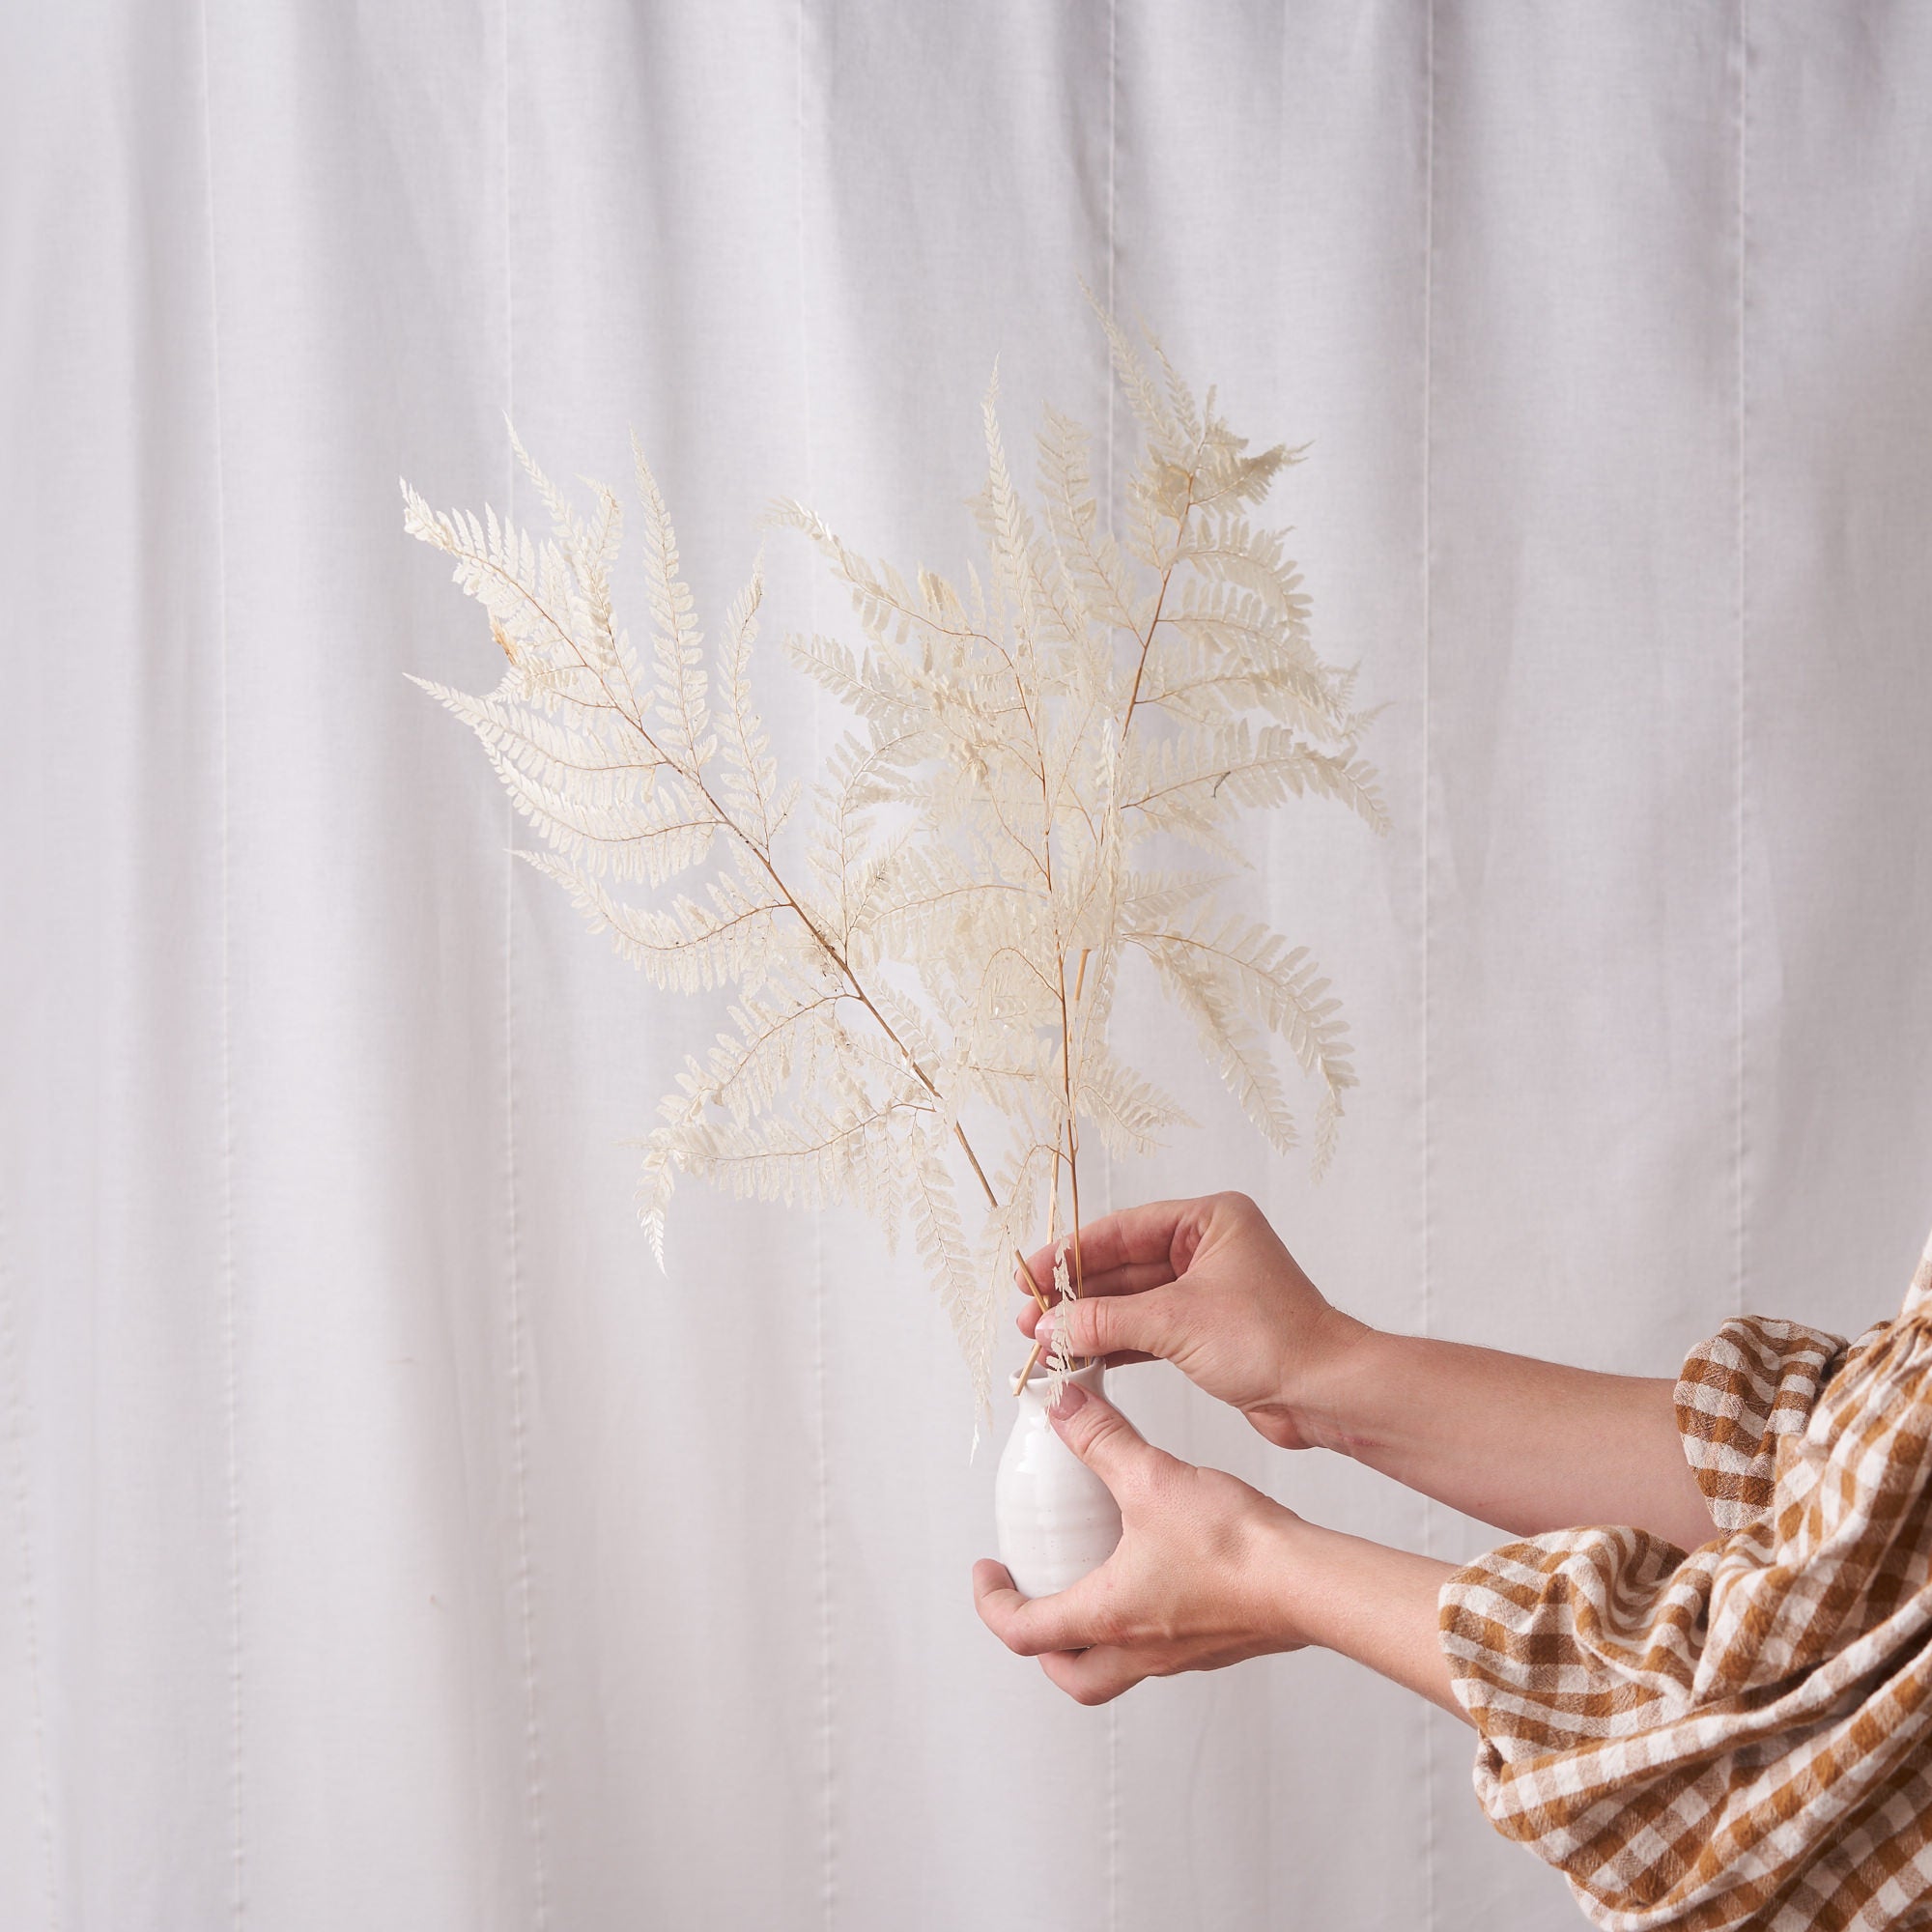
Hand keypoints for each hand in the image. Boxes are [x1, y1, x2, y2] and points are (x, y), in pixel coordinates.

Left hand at [972, 1380, 1304, 1704]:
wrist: (1309, 1581)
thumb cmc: (1233, 1545)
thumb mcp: (1151, 1477)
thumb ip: (1101, 1439)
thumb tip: (1064, 1407)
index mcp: (1108, 1616)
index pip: (1025, 1634)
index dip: (992, 1604)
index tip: (986, 1574)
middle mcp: (1140, 1648)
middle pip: (1070, 1675)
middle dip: (1041, 1644)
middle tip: (1031, 1599)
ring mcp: (1181, 1653)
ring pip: (1116, 1669)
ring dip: (1090, 1639)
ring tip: (1089, 1584)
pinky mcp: (1216, 1643)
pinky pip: (1161, 1650)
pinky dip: (1139, 1625)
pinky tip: (1153, 1576)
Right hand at [1019, 1192, 1367, 1449]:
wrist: (1325, 1393)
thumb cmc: (1273, 1339)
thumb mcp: (1176, 1320)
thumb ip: (1106, 1319)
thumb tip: (1050, 1327)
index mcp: (1209, 1221)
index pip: (1123, 1230)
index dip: (1070, 1254)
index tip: (1030, 1276)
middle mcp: (1207, 1249)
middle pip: (1123, 1265)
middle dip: (1075, 1296)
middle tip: (1030, 1319)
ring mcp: (1206, 1292)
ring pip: (1132, 1301)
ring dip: (1089, 1323)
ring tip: (1043, 1344)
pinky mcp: (1206, 1331)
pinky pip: (1147, 1330)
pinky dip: (1114, 1344)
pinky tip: (1080, 1357)